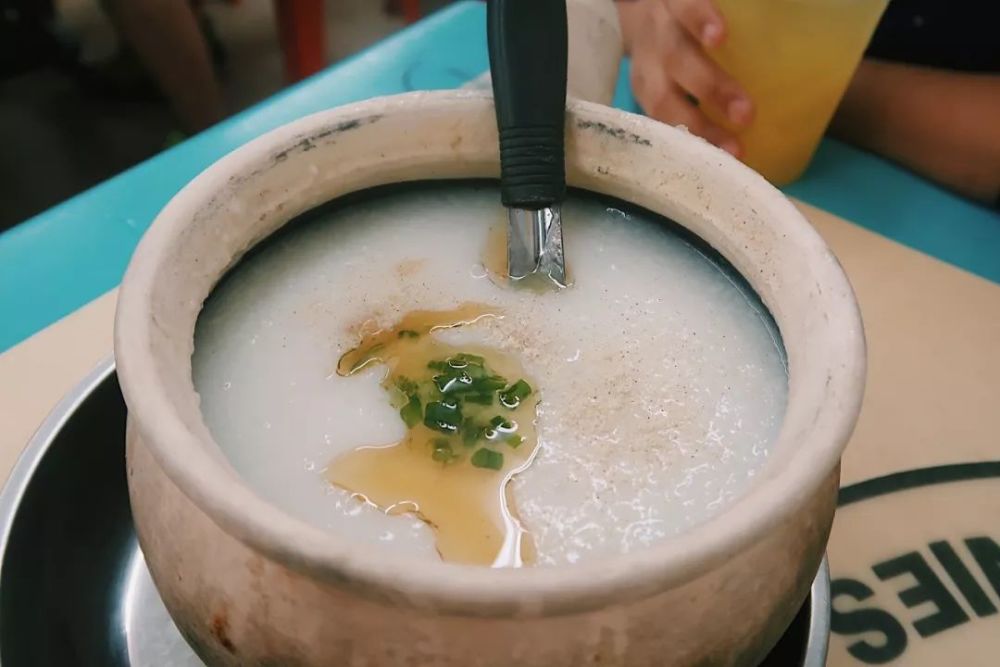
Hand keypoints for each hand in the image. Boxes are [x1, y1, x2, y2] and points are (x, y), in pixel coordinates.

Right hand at [617, 0, 752, 156]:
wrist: (642, 21)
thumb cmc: (693, 17)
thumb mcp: (717, 9)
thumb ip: (742, 19)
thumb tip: (802, 34)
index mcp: (675, 5)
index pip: (685, 7)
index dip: (699, 20)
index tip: (720, 37)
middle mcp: (657, 36)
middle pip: (677, 59)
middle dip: (709, 87)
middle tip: (745, 115)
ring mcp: (644, 69)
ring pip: (662, 100)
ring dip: (698, 128)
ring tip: (732, 150)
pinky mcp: (640, 96)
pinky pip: (659, 122)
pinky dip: (685, 142)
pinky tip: (711, 158)